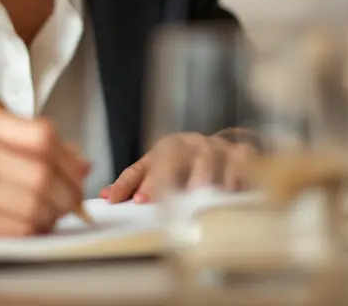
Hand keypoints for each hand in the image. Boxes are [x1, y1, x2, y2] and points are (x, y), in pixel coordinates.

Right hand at [0, 108, 88, 246]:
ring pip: (34, 206)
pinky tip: (23, 227)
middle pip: (42, 174)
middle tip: (71, 204)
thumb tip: (82, 162)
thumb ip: (35, 147)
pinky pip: (17, 231)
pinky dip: (30, 233)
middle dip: (66, 194)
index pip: (43, 135)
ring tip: (43, 215)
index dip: (68, 159)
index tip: (77, 175)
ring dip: (49, 216)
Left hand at [100, 132, 256, 202]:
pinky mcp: (242, 155)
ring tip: (194, 193)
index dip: (129, 183)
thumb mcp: (163, 169)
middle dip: (159, 180)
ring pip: (206, 158)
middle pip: (171, 159)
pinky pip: (240, 162)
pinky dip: (235, 174)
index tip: (124, 201)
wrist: (231, 149)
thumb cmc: (190, 164)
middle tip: (150, 200)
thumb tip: (105, 196)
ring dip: (199, 175)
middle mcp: (189, 145)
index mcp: (165, 149)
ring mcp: (216, 148)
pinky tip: (229, 190)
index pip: (141, 167)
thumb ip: (137, 182)